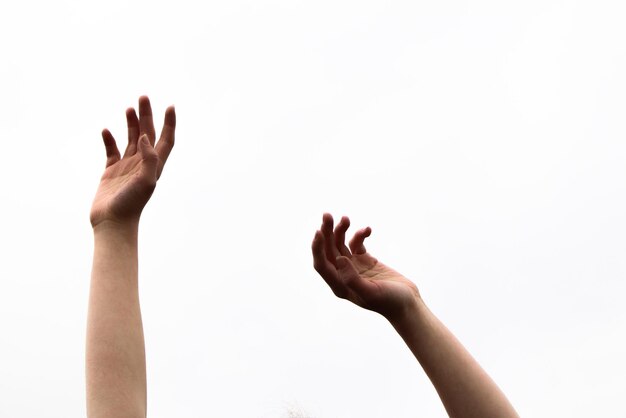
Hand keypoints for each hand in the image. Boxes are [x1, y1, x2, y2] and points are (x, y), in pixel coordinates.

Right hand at [90, 96, 175, 228]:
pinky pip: (111, 151)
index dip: (169, 124)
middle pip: (148, 134)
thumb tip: (147, 137)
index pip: (166, 140)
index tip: (170, 106)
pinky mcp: (111, 172)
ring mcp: (127, 167)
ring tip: (129, 108)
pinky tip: (106, 130)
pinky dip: (109, 139)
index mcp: (155, 166)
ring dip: (131, 124)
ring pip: (131, 139)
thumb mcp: (146, 181)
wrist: (113, 222)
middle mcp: (143, 164)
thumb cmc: (131, 205)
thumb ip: (150, 158)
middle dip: (147, 116)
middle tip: (143, 97)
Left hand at [312, 213, 420, 320]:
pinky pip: (357, 244)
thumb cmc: (390, 302)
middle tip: (327, 215)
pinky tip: (368, 230)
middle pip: (329, 250)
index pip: (322, 264)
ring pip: (340, 244)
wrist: (408, 304)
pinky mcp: (366, 261)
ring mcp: (354, 267)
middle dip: (327, 232)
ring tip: (346, 218)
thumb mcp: (371, 293)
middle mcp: (343, 275)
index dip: (317, 248)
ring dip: (340, 230)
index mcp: (340, 286)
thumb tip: (339, 259)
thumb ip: (352, 279)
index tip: (319, 231)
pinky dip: (360, 235)